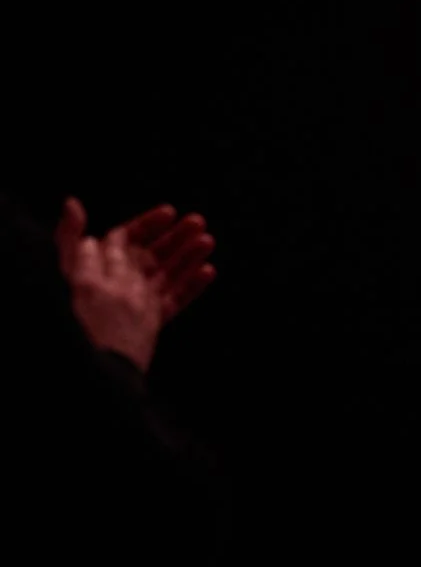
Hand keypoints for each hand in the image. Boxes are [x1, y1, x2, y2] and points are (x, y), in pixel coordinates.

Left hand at [55, 199, 215, 372]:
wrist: (92, 362)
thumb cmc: (75, 317)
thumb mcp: (67, 270)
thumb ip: (69, 238)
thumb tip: (73, 203)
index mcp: (102, 266)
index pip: (127, 238)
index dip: (148, 224)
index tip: (169, 212)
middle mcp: (122, 282)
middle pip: (153, 253)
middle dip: (175, 236)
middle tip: (198, 222)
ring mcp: (139, 302)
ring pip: (168, 273)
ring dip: (189, 255)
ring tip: (208, 241)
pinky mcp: (152, 321)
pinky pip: (175, 300)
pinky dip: (193, 286)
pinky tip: (208, 272)